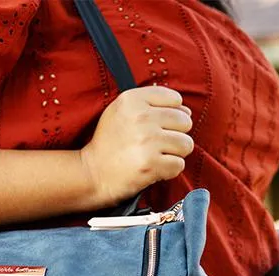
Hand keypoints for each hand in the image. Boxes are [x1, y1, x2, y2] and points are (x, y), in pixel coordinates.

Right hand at [80, 87, 193, 205]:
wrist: (92, 173)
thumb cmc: (109, 144)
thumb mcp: (120, 111)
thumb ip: (150, 104)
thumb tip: (186, 111)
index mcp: (132, 100)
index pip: (175, 99)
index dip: (173, 115)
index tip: (160, 127)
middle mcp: (141, 117)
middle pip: (184, 122)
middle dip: (176, 135)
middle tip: (159, 145)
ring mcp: (147, 141)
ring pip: (186, 144)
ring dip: (176, 154)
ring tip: (159, 157)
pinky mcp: (151, 164)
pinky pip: (179, 165)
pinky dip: (170, 170)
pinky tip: (155, 169)